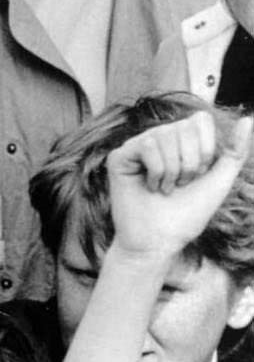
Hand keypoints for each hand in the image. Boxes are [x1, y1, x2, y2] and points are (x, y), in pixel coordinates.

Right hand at [107, 112, 253, 266]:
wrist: (161, 242)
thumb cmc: (187, 215)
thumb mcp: (218, 182)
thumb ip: (234, 152)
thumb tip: (248, 119)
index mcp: (180, 142)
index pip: (200, 120)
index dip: (206, 149)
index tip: (199, 176)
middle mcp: (158, 139)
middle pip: (184, 127)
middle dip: (191, 163)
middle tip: (180, 185)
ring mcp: (137, 146)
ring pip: (164, 135)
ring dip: (173, 171)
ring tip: (166, 189)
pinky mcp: (120, 156)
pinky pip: (147, 145)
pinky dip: (157, 171)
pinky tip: (151, 187)